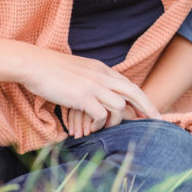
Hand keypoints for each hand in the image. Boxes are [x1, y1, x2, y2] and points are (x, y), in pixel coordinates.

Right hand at [19, 46, 160, 132]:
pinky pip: (102, 115)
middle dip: (148, 107)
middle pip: (133, 92)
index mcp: (101, 69)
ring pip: (120, 106)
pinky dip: (100, 124)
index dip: (142, 98)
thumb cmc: (51, 70)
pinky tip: (92, 128)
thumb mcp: (78, 70)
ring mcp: (93, 86)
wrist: (34, 64)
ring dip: (117, 120)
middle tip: (157, 121)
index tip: (151, 110)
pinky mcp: (83, 97)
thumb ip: (92, 78)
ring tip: (107, 127)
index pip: (128, 83)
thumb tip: (100, 93)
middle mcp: (101, 76)